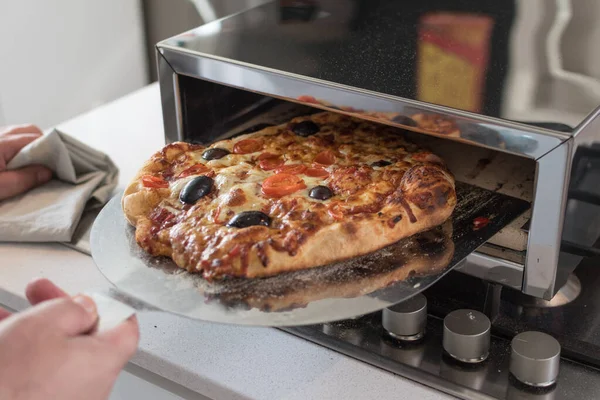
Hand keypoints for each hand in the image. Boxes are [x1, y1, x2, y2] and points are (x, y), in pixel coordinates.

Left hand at [0, 125, 52, 200]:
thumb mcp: (0, 187)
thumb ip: (25, 178)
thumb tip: (48, 172)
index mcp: (1, 143)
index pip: (36, 138)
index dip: (52, 149)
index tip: (61, 163)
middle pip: (30, 131)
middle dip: (44, 145)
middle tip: (50, 165)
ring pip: (20, 134)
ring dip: (32, 147)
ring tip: (35, 165)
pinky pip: (10, 139)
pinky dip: (20, 148)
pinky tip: (20, 163)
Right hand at [0, 279, 138, 399]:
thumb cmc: (10, 381)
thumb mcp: (45, 323)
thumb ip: (74, 308)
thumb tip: (85, 307)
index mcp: (104, 362)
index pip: (125, 327)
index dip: (106, 305)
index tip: (86, 295)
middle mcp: (93, 386)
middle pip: (86, 339)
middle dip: (58, 312)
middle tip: (38, 293)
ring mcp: (68, 399)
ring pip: (56, 354)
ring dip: (33, 330)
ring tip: (9, 315)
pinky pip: (39, 373)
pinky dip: (23, 353)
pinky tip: (3, 334)